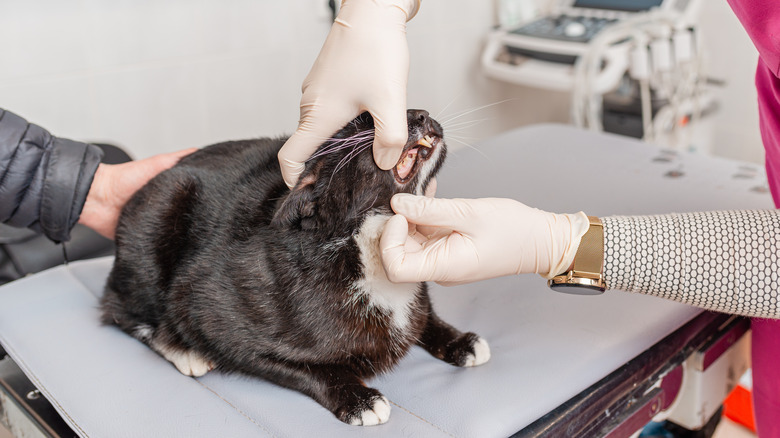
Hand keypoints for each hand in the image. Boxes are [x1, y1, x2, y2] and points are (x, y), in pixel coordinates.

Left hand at [78, 148, 195, 238]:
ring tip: (188, 229)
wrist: (96, 199)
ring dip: (180, 231)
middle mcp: (165, 207)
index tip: (216, 197)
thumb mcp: (157, 163)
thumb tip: (199, 151)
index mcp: (169, 190)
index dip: (204, 196)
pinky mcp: (146, 238)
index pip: (193, 195)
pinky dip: (164, 244)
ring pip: (176, 231)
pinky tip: (171, 240)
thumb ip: (177, 159)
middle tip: (205, 217)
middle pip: (187, 214)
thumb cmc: (123, 178)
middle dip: (194, 216)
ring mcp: (156, 223)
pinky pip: (160, 245)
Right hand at [278, 0, 418, 187]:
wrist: (373, 9)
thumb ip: (390, 139)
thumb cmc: (376, 50)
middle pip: (308, 146)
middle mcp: (310, 105)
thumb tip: (385, 163)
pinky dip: (343, 124)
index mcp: (317, 115)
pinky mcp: (327, 81)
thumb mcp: (389, 100)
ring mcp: (316, 91)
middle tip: (351, 179)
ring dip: (339, 143)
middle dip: (325, 165)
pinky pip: (328, 112)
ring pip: (321, 128)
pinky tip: (368, 123)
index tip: (309, 193)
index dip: (295, 180)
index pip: (290, 157)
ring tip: (366, 152)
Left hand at [380, 194, 589, 284]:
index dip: (390, 240)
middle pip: (397, 253)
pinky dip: (421, 214)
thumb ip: (430, 209)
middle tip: (408, 196)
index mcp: (443, 267)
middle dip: (397, 223)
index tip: (402, 215)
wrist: (540, 240)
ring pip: (408, 241)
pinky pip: (423, 234)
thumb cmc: (513, 230)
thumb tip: (396, 204)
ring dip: (409, 215)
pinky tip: (430, 195)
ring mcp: (440, 259)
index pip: (394, 266)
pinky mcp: (445, 249)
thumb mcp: (469, 213)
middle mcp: (437, 268)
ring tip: (423, 191)